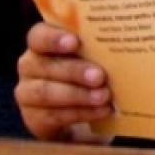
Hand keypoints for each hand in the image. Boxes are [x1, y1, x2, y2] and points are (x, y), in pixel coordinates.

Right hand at [14, 22, 112, 142]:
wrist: (76, 111)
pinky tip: (102, 111)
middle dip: (75, 71)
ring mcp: (27, 92)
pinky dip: (82, 113)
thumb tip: (128, 40)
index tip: (75, 42)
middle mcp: (30, 65)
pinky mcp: (34, 118)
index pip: (39, 36)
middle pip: (46, 65)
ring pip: (47, 92)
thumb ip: (99, 48)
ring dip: (78, 95)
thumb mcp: (91, 57)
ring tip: (104, 96)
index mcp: (42, 44)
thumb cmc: (87, 72)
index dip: (54, 38)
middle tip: (100, 76)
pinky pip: (55, 115)